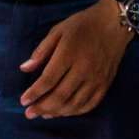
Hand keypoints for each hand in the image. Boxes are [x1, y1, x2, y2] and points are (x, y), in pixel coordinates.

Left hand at [19, 2, 132, 119]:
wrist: (115, 23)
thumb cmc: (83, 25)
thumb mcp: (58, 31)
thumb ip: (41, 51)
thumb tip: (24, 69)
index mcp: (69, 54)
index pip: (48, 80)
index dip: (34, 93)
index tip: (23, 101)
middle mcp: (84, 69)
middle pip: (60, 96)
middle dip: (42, 107)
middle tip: (30, 113)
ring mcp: (96, 79)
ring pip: (75, 104)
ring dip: (57, 112)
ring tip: (44, 114)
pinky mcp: (105, 84)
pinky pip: (90, 104)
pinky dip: (75, 112)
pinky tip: (64, 112)